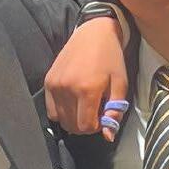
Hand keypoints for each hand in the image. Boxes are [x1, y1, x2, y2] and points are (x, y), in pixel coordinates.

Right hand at [44, 16, 127, 141]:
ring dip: (73, 119)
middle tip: (95, 111)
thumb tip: (108, 136)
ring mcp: (55, 85)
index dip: (96, 127)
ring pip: (60, 119)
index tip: (103, 116)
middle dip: (85, 125)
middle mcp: (67, 89)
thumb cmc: (111, 58)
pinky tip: (72, 102)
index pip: (86, 126)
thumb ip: (114, 111)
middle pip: (72, 125)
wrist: (93, 33)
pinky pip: (51, 109)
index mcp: (87, 90)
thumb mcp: (120, 84)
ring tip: (84, 106)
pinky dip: (61, 112)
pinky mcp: (48, 81)